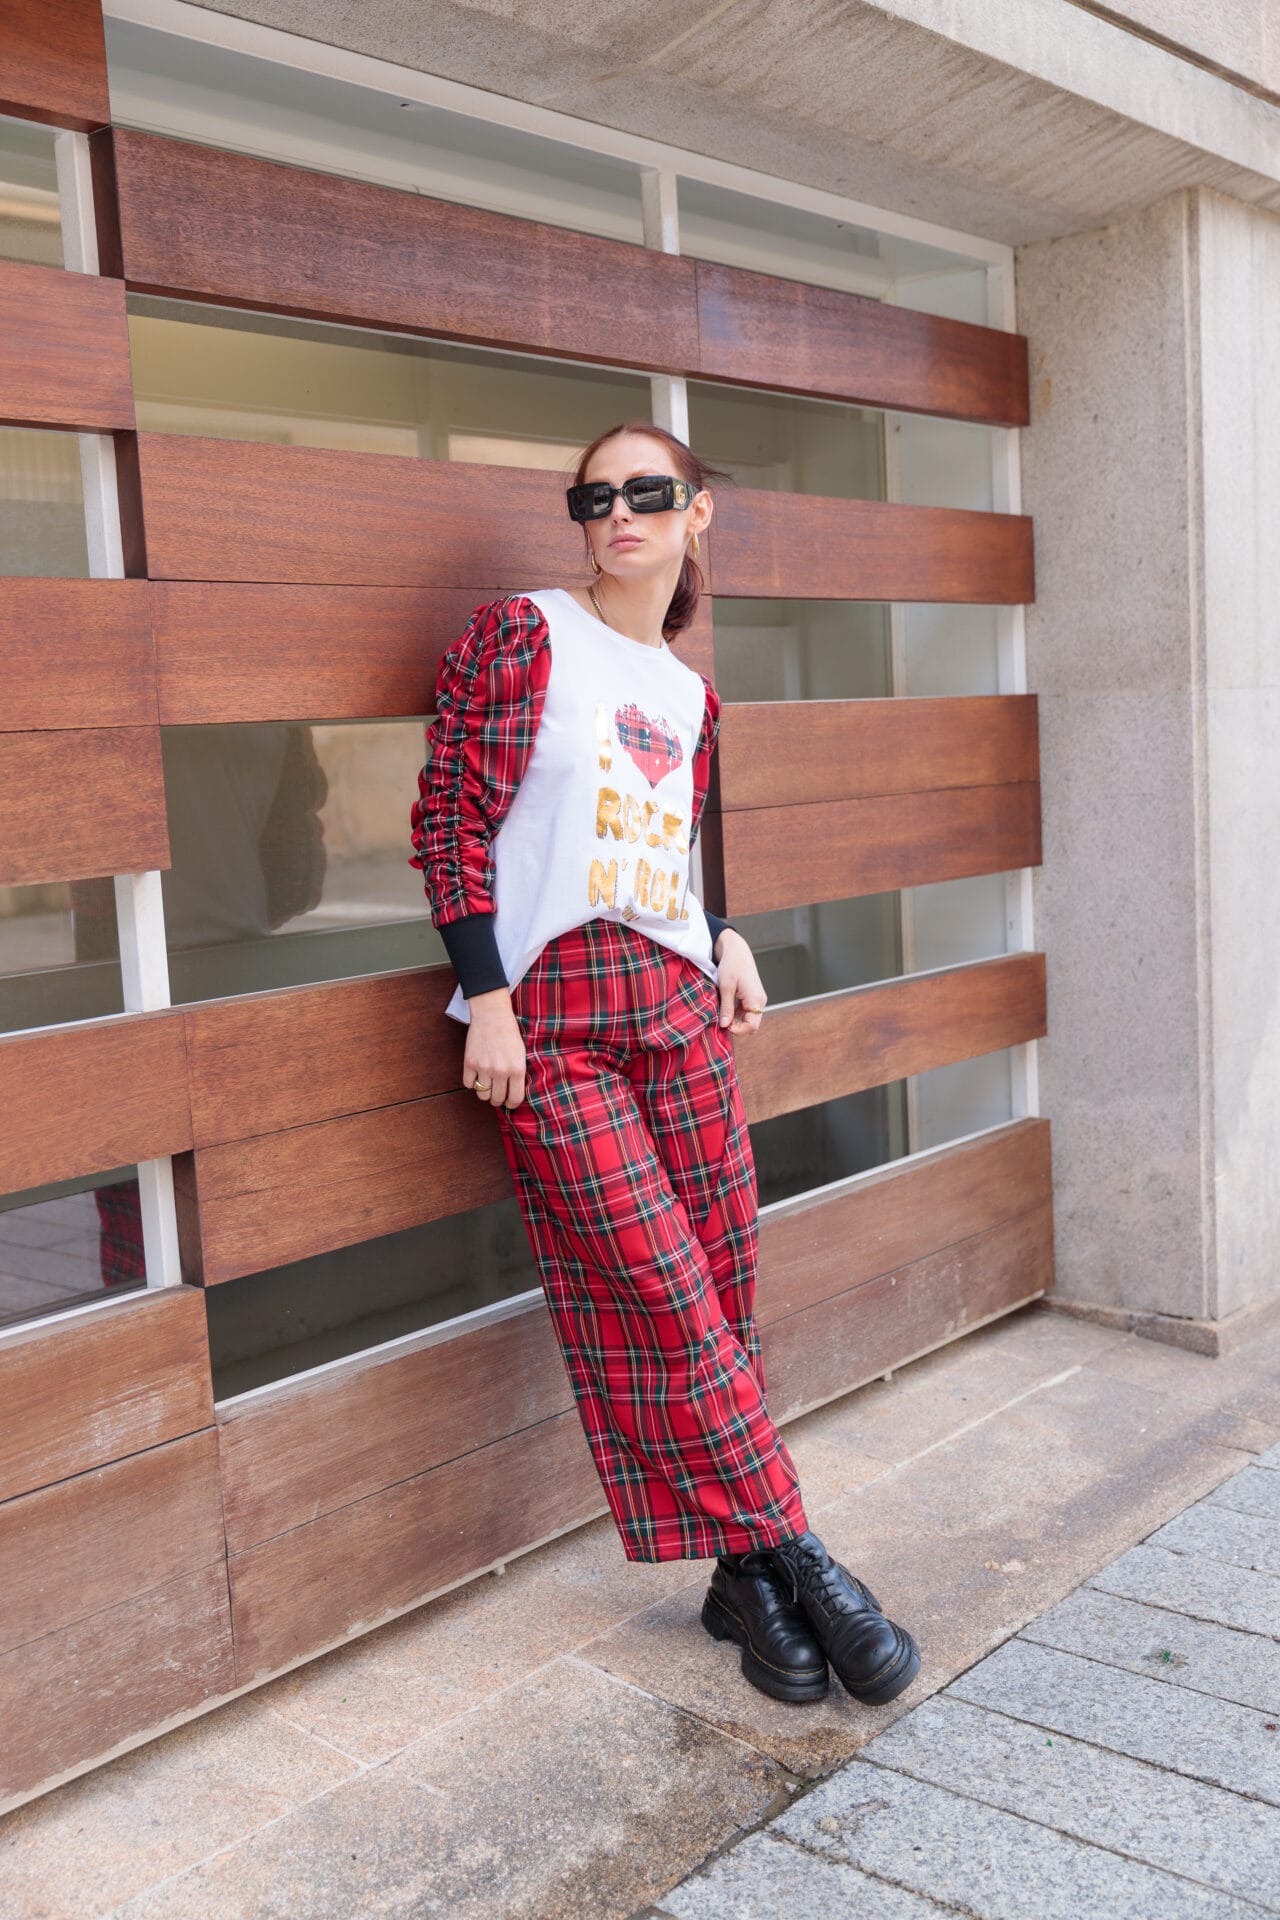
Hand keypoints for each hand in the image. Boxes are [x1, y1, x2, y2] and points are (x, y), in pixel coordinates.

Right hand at [463, 989, 526, 1107]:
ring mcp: (483, 1068)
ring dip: (485, 1092)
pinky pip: (468, 1084)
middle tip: (498, 1094)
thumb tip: (514, 1094)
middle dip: (498, 1100)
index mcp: (517, 1069)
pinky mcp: (469, 1063)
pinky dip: (472, 1082)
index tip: (510, 1102)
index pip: (515, 1099)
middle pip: (496, 1099)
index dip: (512, 1104)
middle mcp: (500, 1071)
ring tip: (487, 1084)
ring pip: (482, 1095)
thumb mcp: (521, 1053)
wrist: (492, 1015)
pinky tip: (477, 1075)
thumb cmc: (509, 1033)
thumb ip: (518, 1073)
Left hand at [712, 928, 767, 1034]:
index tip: (724, 1026)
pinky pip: (747, 1012)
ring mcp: (758, 999)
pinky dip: (738, 1014)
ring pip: (750, 1019)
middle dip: (738, 1027)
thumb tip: (724, 1025)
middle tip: (722, 1021)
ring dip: (737, 1021)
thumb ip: (727, 1008)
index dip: (738, 1030)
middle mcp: (760, 1001)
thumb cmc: (731, 965)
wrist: (737, 950)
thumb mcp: (726, 987)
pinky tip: (727, 1009)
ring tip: (723, 1014)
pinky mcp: (753, 997)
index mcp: (756, 999)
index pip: (752, 1026)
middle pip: (753, 1025)